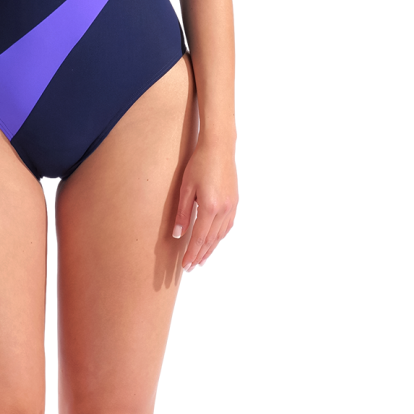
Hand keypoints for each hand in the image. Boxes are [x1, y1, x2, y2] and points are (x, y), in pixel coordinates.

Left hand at [172, 136, 237, 270]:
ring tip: (202, 259)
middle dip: (201, 255)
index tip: (185, 265)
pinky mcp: (235, 201)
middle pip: (211, 240)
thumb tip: (178, 234)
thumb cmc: (199, 163)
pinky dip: (220, 236)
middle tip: (191, 267)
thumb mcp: (186, 187)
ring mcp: (231, 206)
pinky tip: (214, 240)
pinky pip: (228, 225)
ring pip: (221, 234)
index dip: (192, 253)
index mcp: (209, 207)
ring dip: (211, 248)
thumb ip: (182, 212)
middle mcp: (223, 210)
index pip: (199, 238)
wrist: (219, 147)